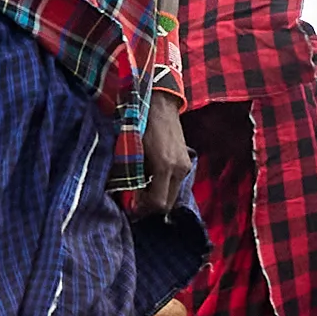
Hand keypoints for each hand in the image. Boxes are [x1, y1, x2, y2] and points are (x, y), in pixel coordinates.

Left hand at [138, 91, 192, 214]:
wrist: (160, 106)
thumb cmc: (140, 126)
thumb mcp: (132, 151)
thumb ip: (132, 176)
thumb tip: (129, 197)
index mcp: (165, 166)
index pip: (158, 203)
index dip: (143, 209)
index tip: (131, 208)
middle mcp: (179, 169)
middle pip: (168, 204)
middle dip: (151, 207)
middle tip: (136, 203)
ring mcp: (185, 166)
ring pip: (172, 195)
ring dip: (157, 196)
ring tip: (142, 189)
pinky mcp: (186, 162)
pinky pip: (175, 184)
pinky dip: (163, 187)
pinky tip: (151, 178)